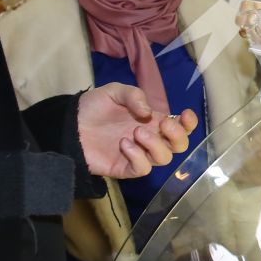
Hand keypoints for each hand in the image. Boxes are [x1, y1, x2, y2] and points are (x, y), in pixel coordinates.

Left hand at [78, 83, 198, 178]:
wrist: (70, 124)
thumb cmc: (94, 107)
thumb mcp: (115, 91)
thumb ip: (134, 96)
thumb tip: (149, 113)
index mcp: (153, 121)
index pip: (181, 127)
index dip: (189, 124)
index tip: (185, 115)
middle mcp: (150, 139)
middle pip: (179, 146)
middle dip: (177, 135)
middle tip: (161, 124)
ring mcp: (139, 155)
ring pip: (164, 159)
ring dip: (155, 145)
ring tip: (135, 132)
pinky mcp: (125, 168)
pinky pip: (143, 169)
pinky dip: (137, 157)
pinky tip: (123, 145)